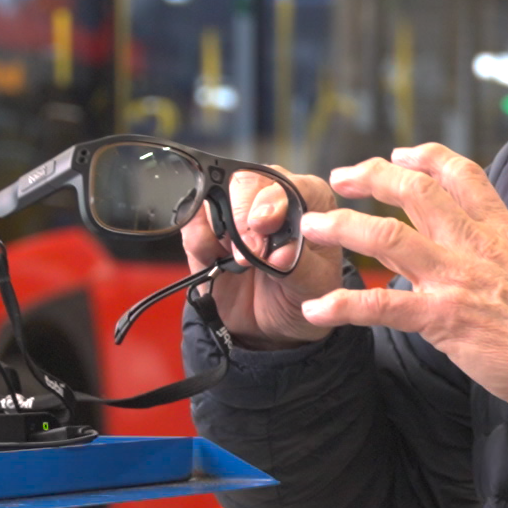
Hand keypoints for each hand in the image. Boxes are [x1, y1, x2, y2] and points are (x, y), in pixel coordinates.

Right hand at [188, 165, 344, 348]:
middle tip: (251, 251)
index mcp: (308, 202)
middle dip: (245, 215)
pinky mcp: (207, 231)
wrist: (270, 327)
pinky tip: (214, 256)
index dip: (274, 200)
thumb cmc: (301, 294)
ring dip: (222, 226)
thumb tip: (279, 254)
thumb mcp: (314, 286)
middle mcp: (270, 199)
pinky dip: (199, 237)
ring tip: (236, 260)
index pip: (290, 184)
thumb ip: (301, 265)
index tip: (265, 225)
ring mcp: (235, 212)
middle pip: (248, 181)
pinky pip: (193, 221)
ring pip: (216, 193)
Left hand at [299, 143, 507, 412]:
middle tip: (341, 179)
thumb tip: (476, 264)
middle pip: (415, 192)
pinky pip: (381, 305)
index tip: (400, 154)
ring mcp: (456, 279)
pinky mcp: (442, 318)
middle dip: (371, 177)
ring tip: (312, 226)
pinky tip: (316, 309)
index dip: (426, 157)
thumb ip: (499, 258)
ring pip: (387, 237)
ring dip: (342, 227)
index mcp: (501, 231)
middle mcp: (474, 245)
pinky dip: (343, 305)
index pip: (462, 174)